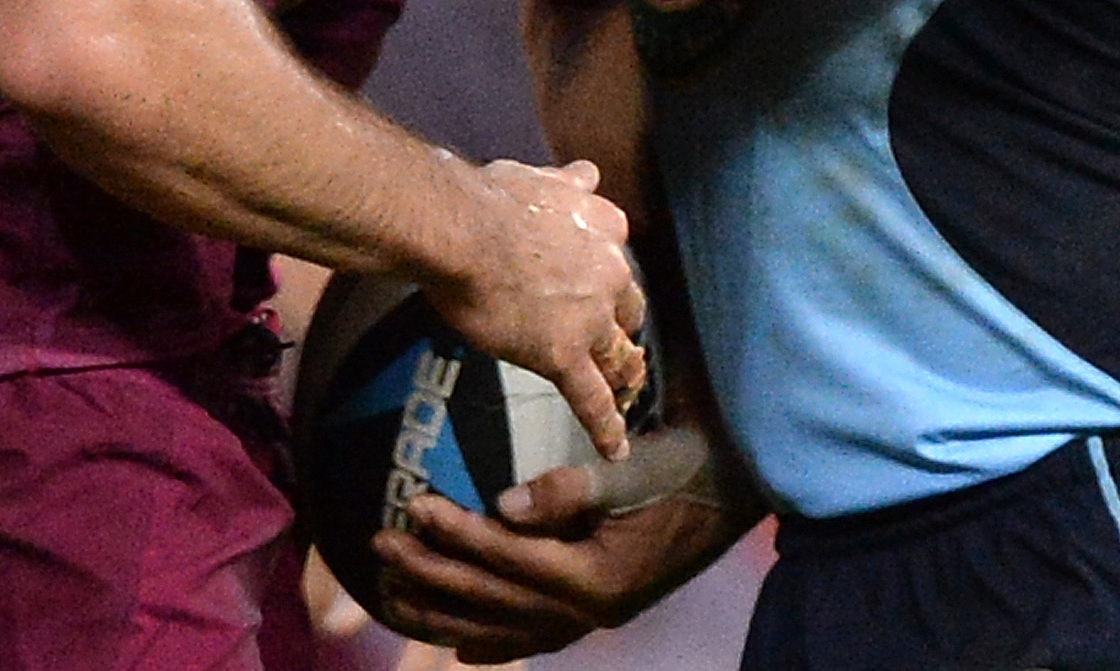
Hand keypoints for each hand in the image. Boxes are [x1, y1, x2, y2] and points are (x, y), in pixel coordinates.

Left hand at [371, 430, 756, 661]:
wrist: (740, 489)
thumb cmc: (687, 468)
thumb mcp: (632, 470)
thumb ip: (569, 489)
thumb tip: (503, 506)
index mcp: (597, 577)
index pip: (508, 558)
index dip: (456, 533)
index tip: (412, 505)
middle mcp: (591, 611)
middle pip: (494, 599)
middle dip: (432, 574)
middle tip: (379, 546)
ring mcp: (595, 620)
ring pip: (506, 627)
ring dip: (447, 614)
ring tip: (393, 599)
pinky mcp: (600, 614)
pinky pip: (537, 639)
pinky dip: (497, 644)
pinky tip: (465, 650)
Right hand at [421, 159, 646, 459]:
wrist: (463, 231)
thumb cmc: (489, 199)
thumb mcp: (539, 177)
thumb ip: (568, 182)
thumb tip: (588, 172)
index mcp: (603, 228)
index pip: (615, 262)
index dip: (608, 283)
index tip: (602, 294)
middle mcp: (608, 274)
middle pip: (626, 312)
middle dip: (623, 332)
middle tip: (620, 350)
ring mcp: (589, 319)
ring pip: (616, 356)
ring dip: (622, 377)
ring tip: (626, 395)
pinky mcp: (564, 355)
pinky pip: (591, 398)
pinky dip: (606, 427)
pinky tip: (616, 448)